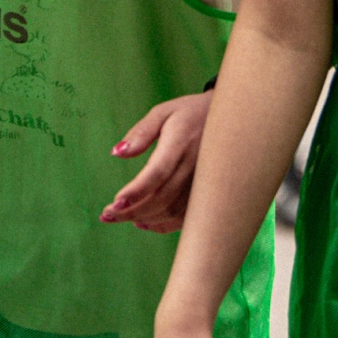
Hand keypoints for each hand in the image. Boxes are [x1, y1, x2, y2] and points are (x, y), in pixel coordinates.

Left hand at [102, 92, 208, 232]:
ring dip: (143, 219)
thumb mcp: (164, 112)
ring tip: (119, 217)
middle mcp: (193, 167)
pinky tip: (143, 222)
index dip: (136, 191)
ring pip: (172, 211)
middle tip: (106, 215)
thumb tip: (117, 153)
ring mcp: (202, 184)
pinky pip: (185, 217)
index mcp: (180, 144)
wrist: (231, 121)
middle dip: (131, 211)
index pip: (157, 173)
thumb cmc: (191, 113)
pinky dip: (163, 225)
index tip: (114, 204)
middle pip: (160, 197)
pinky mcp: (206, 194)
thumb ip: (141, 132)